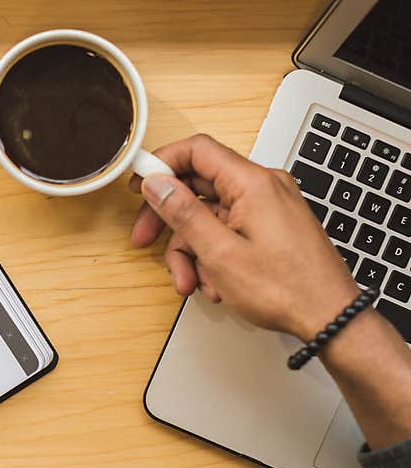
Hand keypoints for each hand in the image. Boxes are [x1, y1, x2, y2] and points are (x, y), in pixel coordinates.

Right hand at [129, 134, 358, 339]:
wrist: (329, 317)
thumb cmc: (287, 289)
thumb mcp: (220, 253)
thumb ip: (183, 213)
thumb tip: (157, 183)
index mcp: (252, 183)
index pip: (197, 150)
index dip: (162, 163)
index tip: (138, 182)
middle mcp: (263, 188)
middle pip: (197, 187)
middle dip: (168, 219)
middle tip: (144, 239)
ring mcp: (267, 208)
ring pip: (209, 217)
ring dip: (191, 251)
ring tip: (190, 282)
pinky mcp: (269, 227)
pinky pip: (227, 231)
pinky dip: (212, 256)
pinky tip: (214, 284)